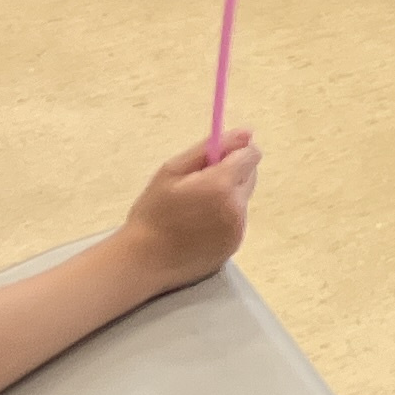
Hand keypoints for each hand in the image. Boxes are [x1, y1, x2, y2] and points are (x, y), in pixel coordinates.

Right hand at [121, 132, 259, 288]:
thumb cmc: (153, 212)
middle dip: (230, 174)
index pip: (251, 155)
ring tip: (195, 209)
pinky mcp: (234, 245)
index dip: (234, 153)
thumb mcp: (172, 170)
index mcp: (221, 185)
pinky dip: (224, 218)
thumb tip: (246, 133)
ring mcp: (237, 229)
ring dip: (227, 197)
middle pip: (248, 176)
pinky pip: (237, 220)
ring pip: (242, 199)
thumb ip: (211, 148)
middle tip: (198, 186)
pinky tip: (198, 226)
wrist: (144, 261)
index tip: (214, 160)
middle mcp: (237, 207)